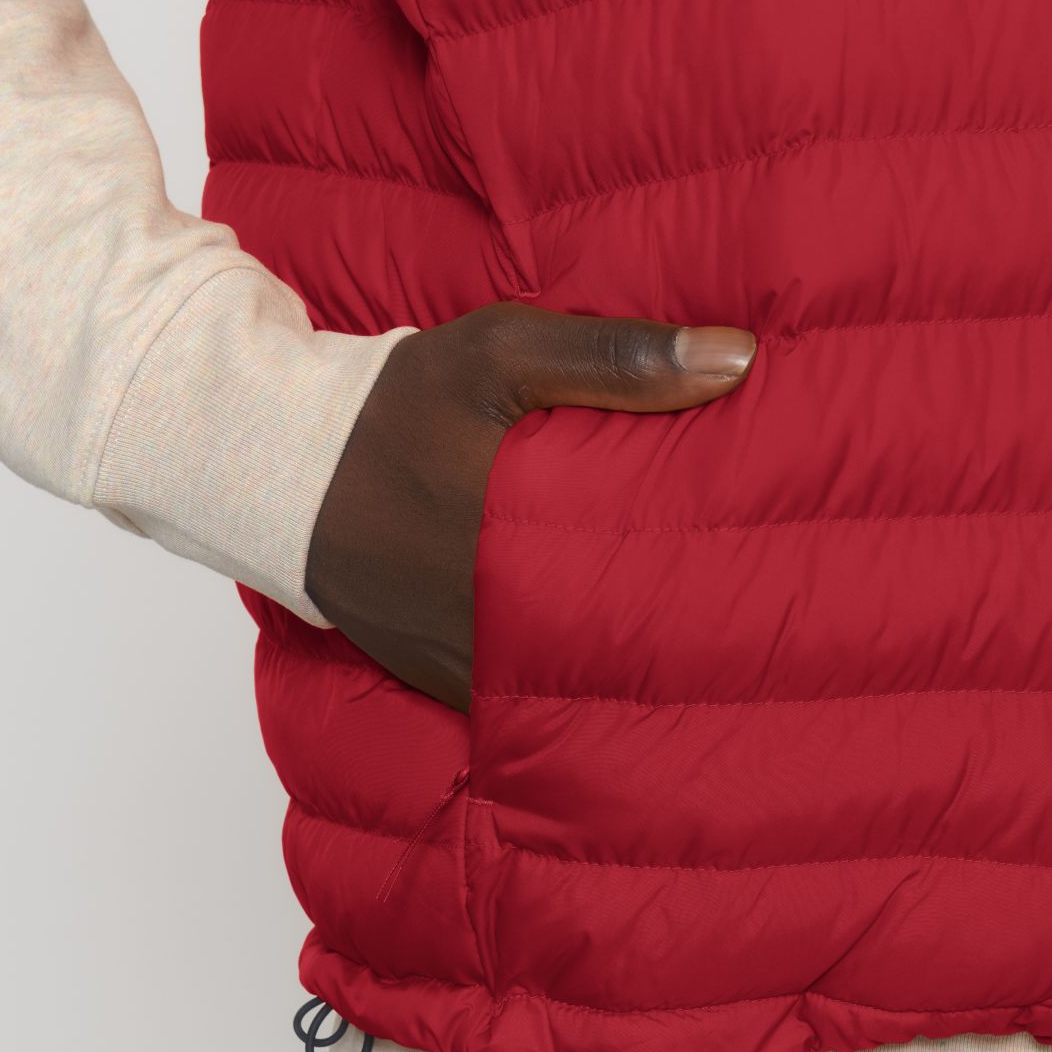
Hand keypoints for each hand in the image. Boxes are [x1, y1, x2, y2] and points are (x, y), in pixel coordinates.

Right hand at [305, 302, 756, 711]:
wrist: (281, 467)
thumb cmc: (398, 406)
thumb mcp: (502, 353)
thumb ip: (618, 357)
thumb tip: (739, 360)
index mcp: (528, 545)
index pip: (650, 592)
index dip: (717, 602)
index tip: (770, 595)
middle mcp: (496, 621)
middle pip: (615, 653)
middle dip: (675, 644)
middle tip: (743, 635)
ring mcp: (461, 661)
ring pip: (563, 687)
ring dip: (613, 672)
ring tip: (682, 660)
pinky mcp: (434, 676)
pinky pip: (509, 698)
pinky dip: (549, 686)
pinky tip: (587, 663)